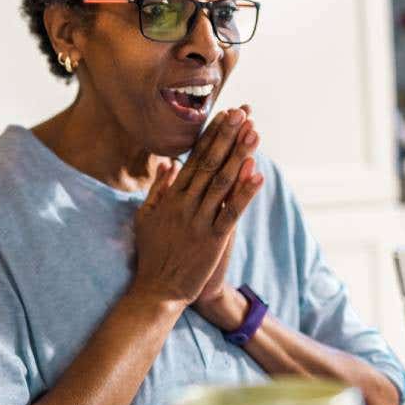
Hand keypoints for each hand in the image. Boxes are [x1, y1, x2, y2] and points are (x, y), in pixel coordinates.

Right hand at [130, 107, 263, 305]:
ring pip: (223, 183)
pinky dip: (245, 193)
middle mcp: (185, 204)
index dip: (211, 136)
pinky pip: (232, 212)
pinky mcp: (213, 240)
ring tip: (254, 133)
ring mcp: (199, 221)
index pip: (194, 159)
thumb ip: (158, 190)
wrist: (157, 291)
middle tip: (242, 113)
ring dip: (239, 155)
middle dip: (227, 136)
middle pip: (210, 164)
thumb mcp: (146, 217)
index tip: (223, 115)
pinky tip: (258, 174)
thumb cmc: (152, 254)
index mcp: (172, 197)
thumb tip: (167, 163)